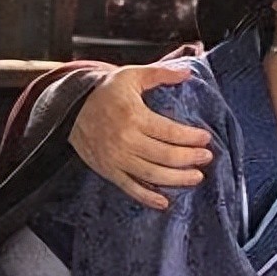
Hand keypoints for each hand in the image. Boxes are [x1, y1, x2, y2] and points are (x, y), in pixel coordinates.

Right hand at [68, 64, 212, 209]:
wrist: (69, 109)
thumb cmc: (105, 92)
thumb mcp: (131, 75)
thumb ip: (160, 73)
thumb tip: (187, 73)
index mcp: (133, 116)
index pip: (169, 131)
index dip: (191, 137)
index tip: (206, 138)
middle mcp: (125, 140)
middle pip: (165, 155)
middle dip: (190, 158)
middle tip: (206, 157)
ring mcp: (116, 159)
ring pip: (152, 174)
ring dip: (177, 179)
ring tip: (196, 177)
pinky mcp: (108, 171)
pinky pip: (130, 188)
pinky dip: (147, 197)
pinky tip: (164, 202)